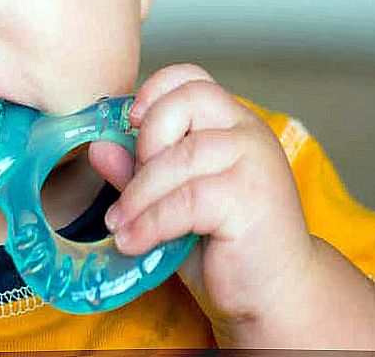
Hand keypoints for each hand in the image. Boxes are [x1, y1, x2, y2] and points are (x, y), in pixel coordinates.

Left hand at [89, 64, 316, 341]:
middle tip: (130, 187)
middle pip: (187, 102)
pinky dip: (151, 221)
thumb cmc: (224, 245)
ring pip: (181, 157)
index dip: (156, 89)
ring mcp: (255, 162)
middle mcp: (248, 132)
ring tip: (119, 224)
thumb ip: (138, 172)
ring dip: (138, 193)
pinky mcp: (252, 199)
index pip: (193, 78)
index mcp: (231, 123)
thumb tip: (97, 147)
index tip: (130, 121)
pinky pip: (187, 199)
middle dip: (146, 141)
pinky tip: (133, 241)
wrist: (276, 295)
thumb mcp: (171, 202)